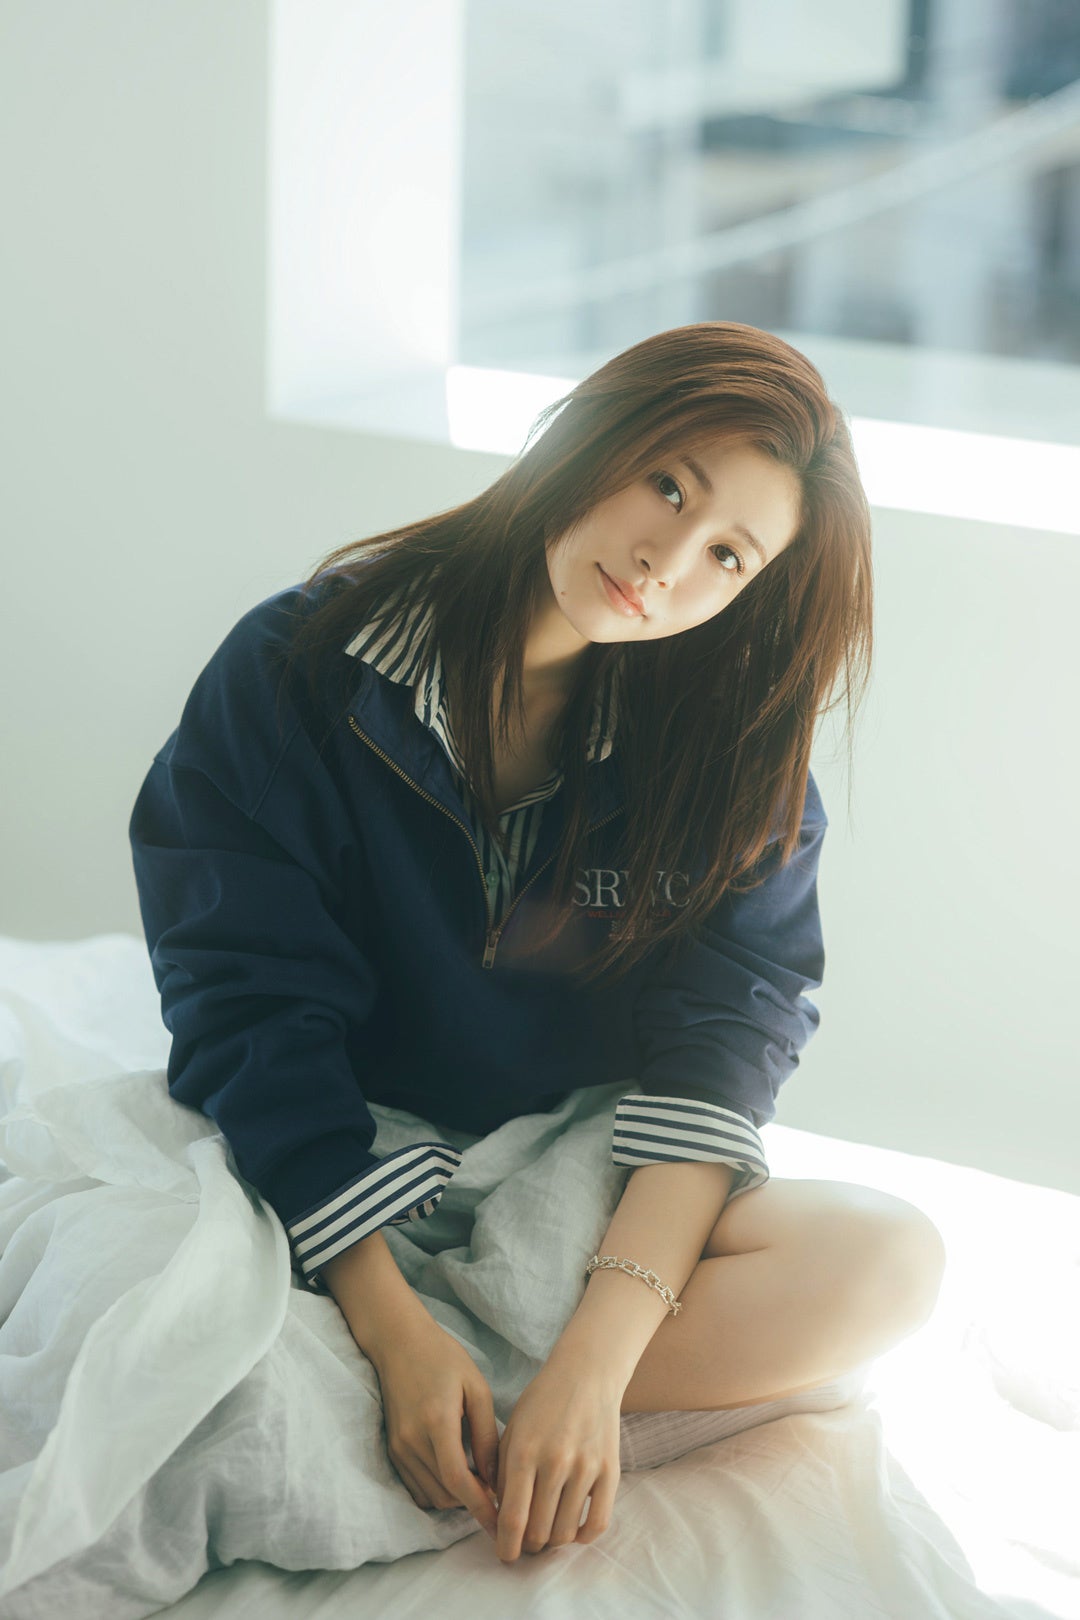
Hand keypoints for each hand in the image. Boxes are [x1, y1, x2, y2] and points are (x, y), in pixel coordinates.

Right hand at [369, 1312, 500, 1538]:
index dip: (480, 1507)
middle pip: (445, 1495)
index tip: (500, 1522)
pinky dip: (438, 1491)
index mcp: (437, 1422)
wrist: (399, 1343)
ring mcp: (399, 1448)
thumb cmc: (444, 1359)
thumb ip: (487, 1435)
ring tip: (479, 1483)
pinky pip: (417, 1488)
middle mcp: (412, 1441)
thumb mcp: (476, 1388)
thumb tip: (495, 1478)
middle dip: (472, 1503)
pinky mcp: (393, 1450)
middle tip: (497, 1493)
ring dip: (456, 1499)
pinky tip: (456, 1475)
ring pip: (431, 1496)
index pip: (458, 1480)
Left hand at [494, 1355, 621, 1561]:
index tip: (504, 1555)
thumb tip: (498, 1517)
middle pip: (539, 1531)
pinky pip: (597, 1523)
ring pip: (565, 1532)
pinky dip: (583, 1536)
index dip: (505, 1546)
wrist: (586, 1374)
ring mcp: (585, 1467)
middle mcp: (555, 1462)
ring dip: (553, 1542)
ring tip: (546, 1533)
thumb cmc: (542, 1402)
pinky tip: (573, 1528)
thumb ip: (502, 1472)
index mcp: (524, 1451)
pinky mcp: (610, 1470)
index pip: (512, 1518)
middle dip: (528, 1546)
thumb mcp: (512, 1429)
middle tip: (525, 1543)